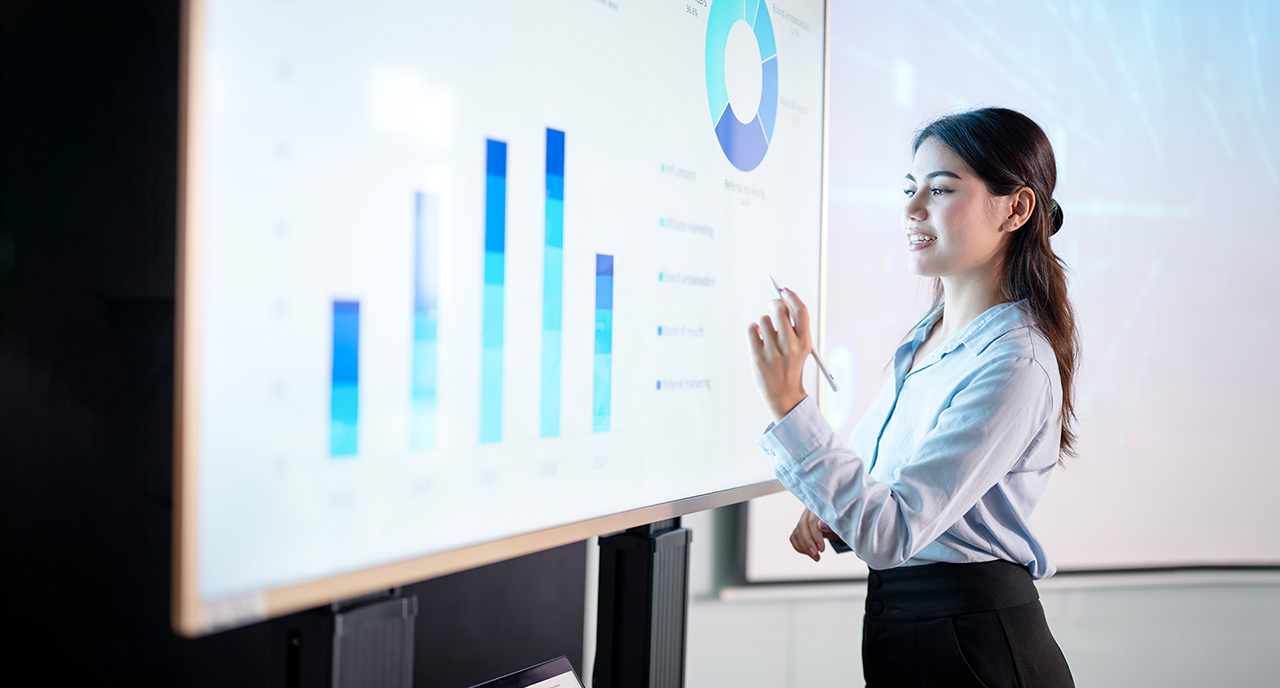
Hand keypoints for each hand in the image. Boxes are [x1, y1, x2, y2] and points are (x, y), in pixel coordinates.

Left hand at [746, 287, 811, 420]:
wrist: (784, 395)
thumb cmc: (792, 366)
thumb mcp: (802, 348)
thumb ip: (795, 326)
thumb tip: (783, 299)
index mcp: (805, 343)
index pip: (800, 311)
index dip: (792, 297)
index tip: (785, 291)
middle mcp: (790, 346)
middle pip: (779, 310)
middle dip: (775, 304)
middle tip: (773, 306)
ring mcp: (773, 352)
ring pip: (763, 319)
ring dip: (763, 323)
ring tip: (767, 335)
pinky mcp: (757, 357)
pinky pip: (751, 329)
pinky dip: (753, 329)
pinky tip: (758, 338)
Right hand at [790, 508, 837, 561]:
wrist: (839, 526)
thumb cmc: (840, 525)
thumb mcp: (840, 526)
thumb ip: (830, 525)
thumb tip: (820, 525)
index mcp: (819, 508)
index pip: (812, 521)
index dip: (815, 536)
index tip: (821, 548)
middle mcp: (809, 512)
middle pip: (802, 526)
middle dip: (808, 543)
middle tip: (816, 554)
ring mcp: (803, 519)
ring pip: (797, 533)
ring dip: (805, 548)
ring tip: (816, 556)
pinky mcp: (800, 528)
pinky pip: (794, 538)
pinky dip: (800, 547)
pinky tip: (809, 553)